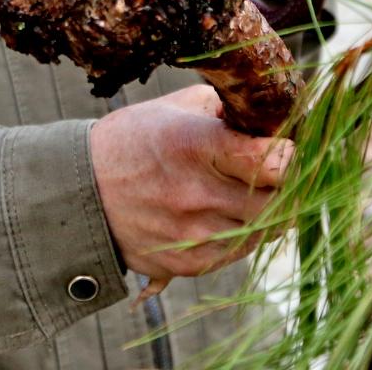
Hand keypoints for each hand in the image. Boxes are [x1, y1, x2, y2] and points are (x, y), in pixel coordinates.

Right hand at [89, 86, 292, 284]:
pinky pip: (239, 253)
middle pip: (278, 201)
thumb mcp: (176, 108)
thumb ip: (226, 110)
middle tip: (280, 172)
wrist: (79, 191)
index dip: (292, 155)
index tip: (289, 147)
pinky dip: (245, 235)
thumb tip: (271, 117)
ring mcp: (192, 234)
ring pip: (264, 230)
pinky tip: (230, 215)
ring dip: (269, 211)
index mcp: (195, 145)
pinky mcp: (187, 264)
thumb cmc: (133, 140)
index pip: (272, 160)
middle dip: (287, 185)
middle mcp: (196, 193)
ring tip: (253, 191)